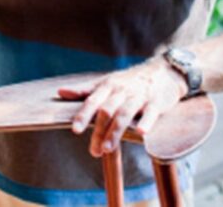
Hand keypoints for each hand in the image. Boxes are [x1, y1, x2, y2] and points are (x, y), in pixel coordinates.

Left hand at [57, 60, 186, 156]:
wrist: (162, 71)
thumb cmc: (129, 81)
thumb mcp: (106, 82)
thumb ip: (85, 90)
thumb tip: (60, 92)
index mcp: (108, 86)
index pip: (92, 101)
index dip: (83, 115)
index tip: (75, 130)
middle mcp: (122, 91)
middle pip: (107, 111)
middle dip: (98, 131)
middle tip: (93, 151)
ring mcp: (139, 96)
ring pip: (125, 114)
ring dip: (115, 131)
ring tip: (107, 149)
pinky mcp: (156, 102)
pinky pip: (151, 112)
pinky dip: (146, 122)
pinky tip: (141, 132)